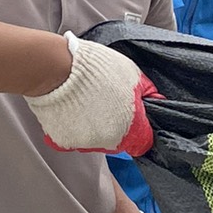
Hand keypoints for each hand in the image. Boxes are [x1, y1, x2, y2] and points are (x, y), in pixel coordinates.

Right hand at [25, 35, 154, 153]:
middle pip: (118, 143)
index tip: (134, 120)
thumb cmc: (96, 69)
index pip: (143, 143)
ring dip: (94, 127)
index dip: (140, 130)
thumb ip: (146, 92)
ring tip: (86, 102)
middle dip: (116, 127)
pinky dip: (73, 127)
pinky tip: (71, 108)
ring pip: (95, 141)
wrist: (57, 68)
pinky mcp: (63, 142)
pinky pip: (72, 138)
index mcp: (130, 129)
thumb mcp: (132, 74)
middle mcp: (109, 142)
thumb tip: (156, 101)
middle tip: (107, 104)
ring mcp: (85, 144)